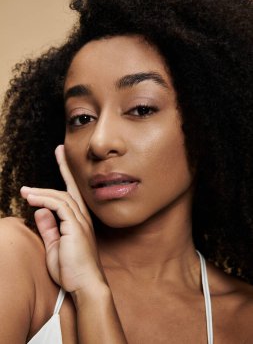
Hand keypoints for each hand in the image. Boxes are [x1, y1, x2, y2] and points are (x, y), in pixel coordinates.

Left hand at [20, 145, 105, 293]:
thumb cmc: (72, 270)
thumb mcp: (55, 245)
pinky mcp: (76, 228)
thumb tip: (40, 210)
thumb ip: (48, 227)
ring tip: (25, 191)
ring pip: (62, 196)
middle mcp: (82, 218)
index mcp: (79, 221)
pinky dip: (45, 200)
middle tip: (58, 151)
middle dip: (64, 168)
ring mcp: (80, 222)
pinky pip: (59, 207)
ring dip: (42, 191)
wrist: (85, 286)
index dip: (67, 174)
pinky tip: (32, 199)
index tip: (63, 156)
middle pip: (70, 189)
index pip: (72, 193)